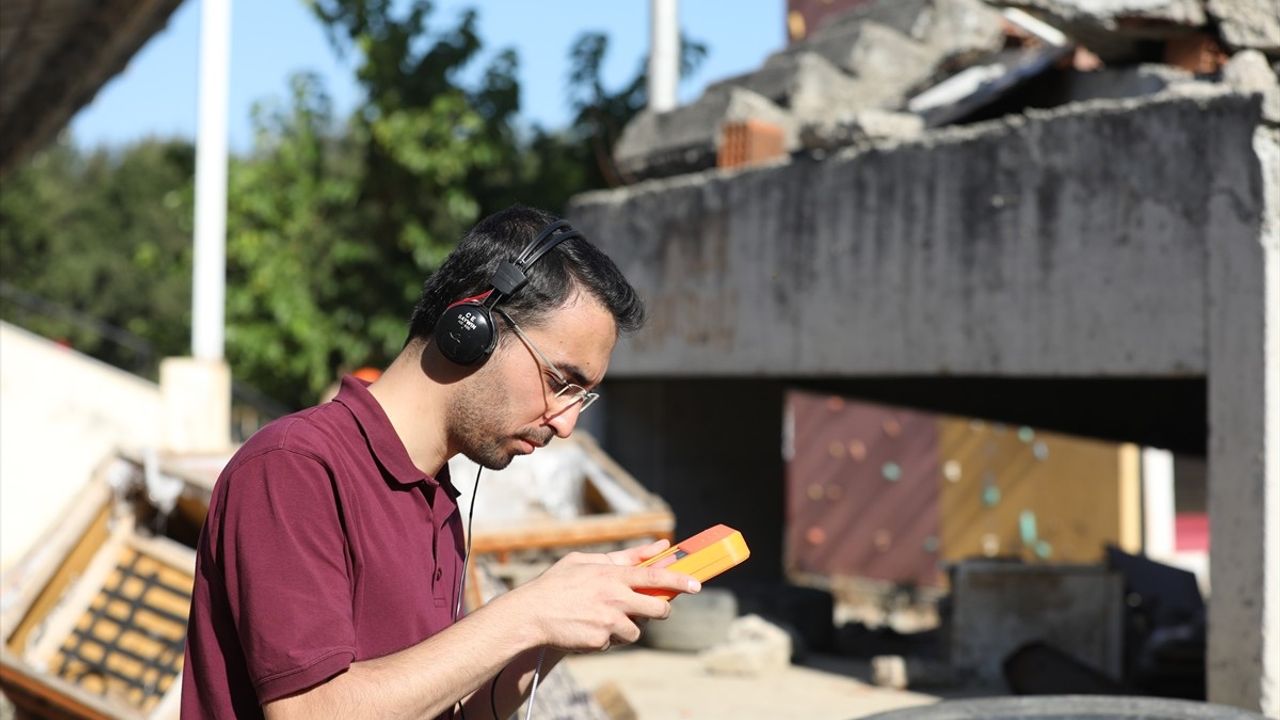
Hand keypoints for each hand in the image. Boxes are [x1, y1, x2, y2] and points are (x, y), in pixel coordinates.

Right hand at [496, 540, 699, 652]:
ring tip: (602, 618)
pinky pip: (614, 642)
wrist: (531, 614)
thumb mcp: (586, 561)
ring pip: (636, 630)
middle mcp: (615, 598)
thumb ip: (622, 555)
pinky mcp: (601, 641)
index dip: (679, 580)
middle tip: (654, 608)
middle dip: (660, 610)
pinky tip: (588, 628)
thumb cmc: (557, 584)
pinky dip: (606, 638)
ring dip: (626, 627)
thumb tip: (656, 546)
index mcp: (612, 575)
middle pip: (657, 608)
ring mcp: (609, 621)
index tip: (697, 584)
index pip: (654, 576)